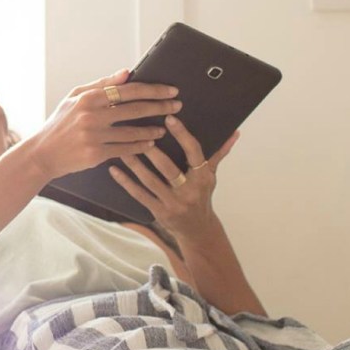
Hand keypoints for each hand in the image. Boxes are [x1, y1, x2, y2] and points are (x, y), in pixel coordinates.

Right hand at [28, 69, 181, 178]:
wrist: (43, 153)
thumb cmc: (60, 123)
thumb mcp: (75, 97)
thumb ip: (102, 84)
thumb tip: (127, 72)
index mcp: (89, 97)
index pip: (128, 90)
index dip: (152, 90)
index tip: (170, 90)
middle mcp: (91, 115)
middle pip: (135, 109)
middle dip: (160, 107)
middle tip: (177, 106)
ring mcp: (94, 136)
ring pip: (132, 132)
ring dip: (152, 129)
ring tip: (165, 128)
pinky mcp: (96, 155)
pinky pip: (125, 149)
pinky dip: (140, 146)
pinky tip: (151, 143)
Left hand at [109, 114, 239, 240]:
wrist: (197, 229)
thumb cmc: (202, 196)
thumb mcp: (211, 176)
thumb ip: (219, 153)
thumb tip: (235, 132)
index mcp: (203, 177)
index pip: (194, 152)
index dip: (182, 135)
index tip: (169, 119)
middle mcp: (189, 191)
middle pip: (168, 168)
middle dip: (152, 151)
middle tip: (136, 132)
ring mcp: (173, 203)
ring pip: (150, 180)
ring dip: (134, 164)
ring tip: (121, 147)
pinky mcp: (159, 212)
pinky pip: (139, 195)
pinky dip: (125, 182)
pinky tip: (114, 170)